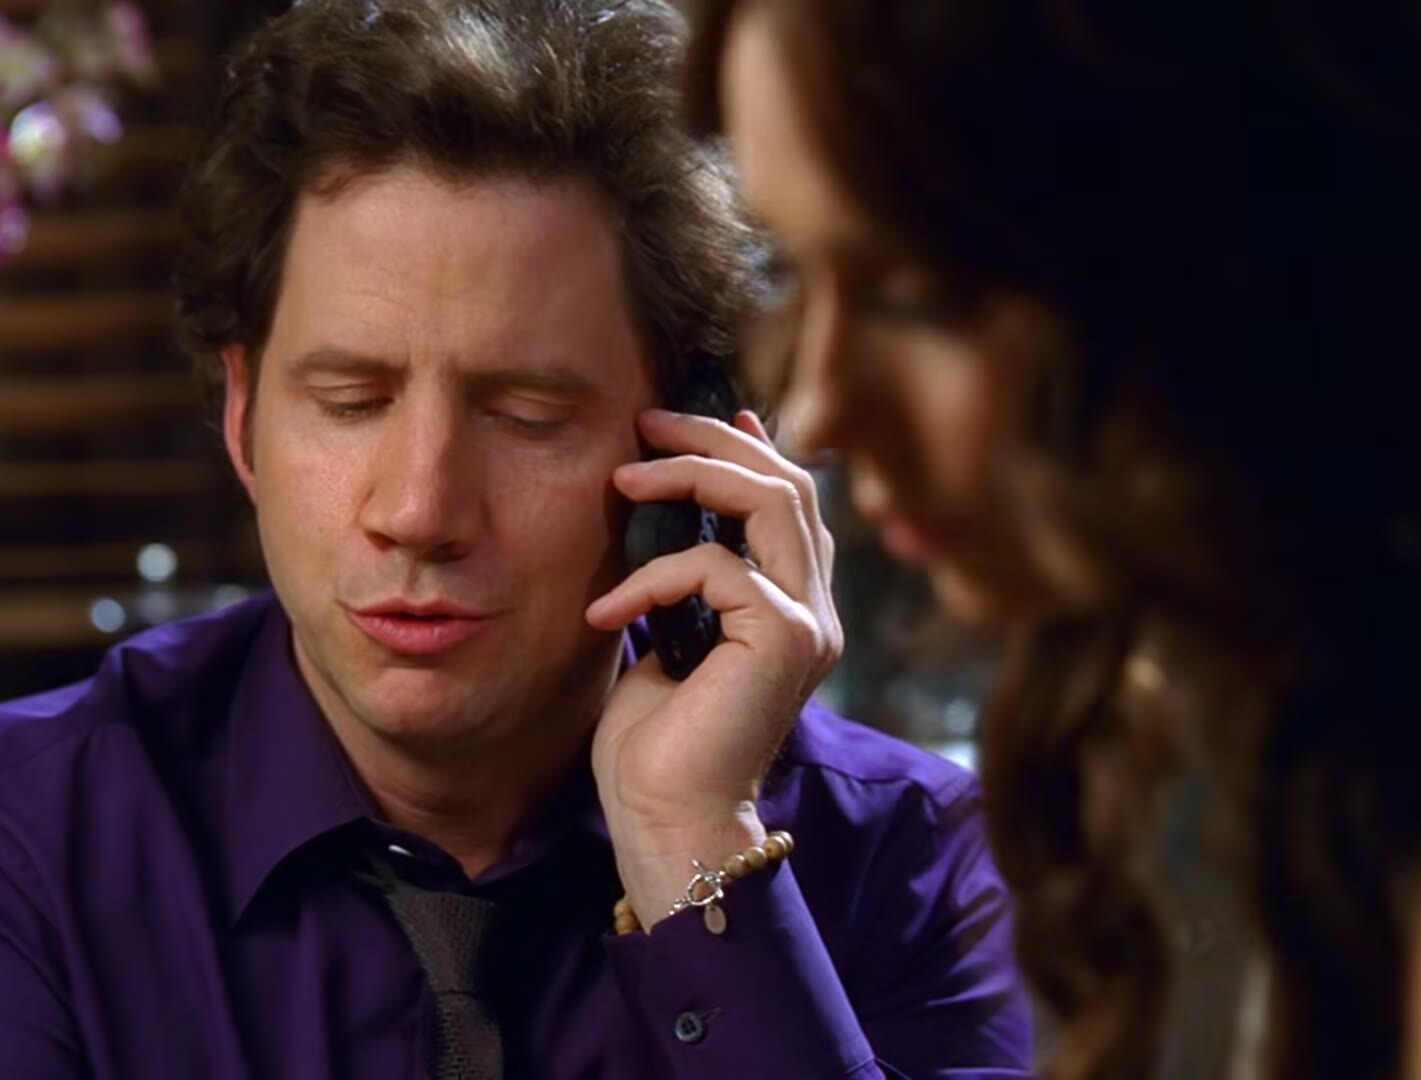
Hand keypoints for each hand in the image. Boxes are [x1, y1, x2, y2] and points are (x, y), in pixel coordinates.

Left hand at [586, 408, 841, 926]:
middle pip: (788, 484)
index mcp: (793, 612)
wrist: (666, 822)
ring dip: (691, 474)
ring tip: (623, 478)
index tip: (692, 416)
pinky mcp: (783, 640)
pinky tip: (605, 613)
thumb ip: (680, 581)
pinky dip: (651, 576)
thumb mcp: (664, 639)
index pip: (790, 504)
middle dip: (714, 440)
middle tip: (644, 424)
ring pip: (770, 501)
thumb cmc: (654, 748)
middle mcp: (815, 613)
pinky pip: (717, 566)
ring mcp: (808, 625)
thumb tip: (658, 511)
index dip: (750, 447)